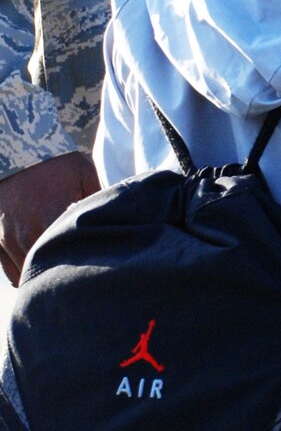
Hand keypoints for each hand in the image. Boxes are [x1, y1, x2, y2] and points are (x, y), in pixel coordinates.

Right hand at [0, 150, 98, 284]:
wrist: (19, 153)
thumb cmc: (55, 164)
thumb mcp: (84, 174)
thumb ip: (100, 199)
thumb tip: (119, 218)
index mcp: (48, 220)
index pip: (67, 259)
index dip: (82, 267)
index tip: (94, 267)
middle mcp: (25, 235)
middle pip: (46, 274)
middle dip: (63, 277)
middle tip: (80, 276)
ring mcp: (8, 240)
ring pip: (25, 277)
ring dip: (42, 277)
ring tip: (61, 273)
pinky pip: (10, 272)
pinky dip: (24, 274)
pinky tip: (41, 269)